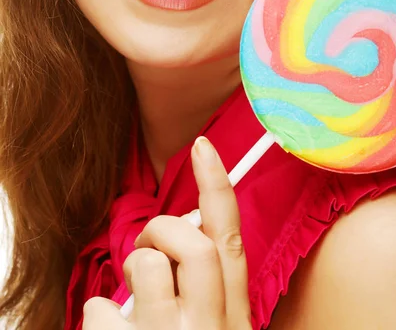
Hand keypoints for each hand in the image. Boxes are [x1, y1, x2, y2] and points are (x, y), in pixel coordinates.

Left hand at [82, 137, 252, 329]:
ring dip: (132, 271)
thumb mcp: (214, 325)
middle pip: (196, 247)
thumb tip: (179, 236)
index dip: (218, 187)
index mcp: (234, 315)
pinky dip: (99, 313)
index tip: (202, 145)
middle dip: (163, 230)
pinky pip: (100, 307)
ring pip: (148, 266)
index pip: (231, 240)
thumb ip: (204, 284)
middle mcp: (210, 328)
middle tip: (147, 246)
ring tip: (133, 303)